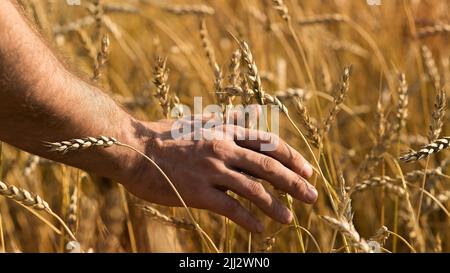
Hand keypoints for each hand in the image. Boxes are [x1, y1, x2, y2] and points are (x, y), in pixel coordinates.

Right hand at [122, 117, 316, 232]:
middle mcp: (223, 148)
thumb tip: (248, 113)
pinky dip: (249, 219)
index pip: (268, 143)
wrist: (134, 148)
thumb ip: (226, 119)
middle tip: (312, 196)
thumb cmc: (165, 135)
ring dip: (276, 205)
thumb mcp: (199, 121)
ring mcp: (211, 170)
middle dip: (294, 183)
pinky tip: (260, 229)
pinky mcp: (198, 192)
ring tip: (290, 219)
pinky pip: (231, 208)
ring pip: (254, 189)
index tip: (308, 171)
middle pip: (269, 166)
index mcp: (225, 131)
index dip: (292, 158)